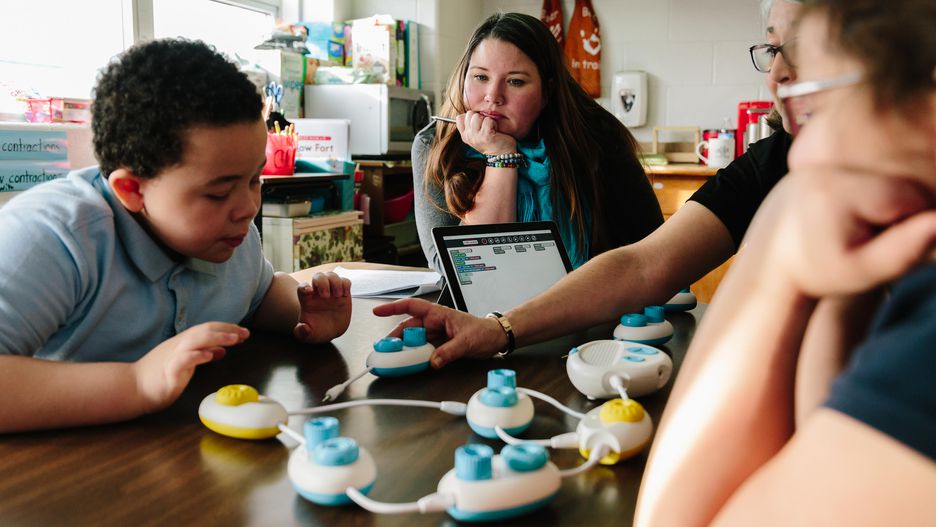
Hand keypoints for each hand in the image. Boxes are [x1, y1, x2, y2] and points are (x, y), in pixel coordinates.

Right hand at [133, 322, 248, 411]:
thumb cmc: (157, 376)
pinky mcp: (168, 372)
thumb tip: (221, 350)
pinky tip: (210, 355)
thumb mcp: (184, 362)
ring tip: (234, 339)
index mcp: (183, 342)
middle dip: (227, 331)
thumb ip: (201, 354)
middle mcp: (178, 345)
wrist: (131, 388)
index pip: (207, 329)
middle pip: (204, 330)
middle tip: (245, 333)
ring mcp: (172, 357)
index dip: (226, 328)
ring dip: (216, 338)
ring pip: (195, 340)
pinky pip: (184, 360)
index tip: (243, 332)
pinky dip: (197, 356)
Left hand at [294, 271, 351, 342]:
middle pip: (318, 276)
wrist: (331, 330)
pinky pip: (345, 281)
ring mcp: (331, 290)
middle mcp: (318, 292)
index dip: (304, 287)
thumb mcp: (308, 336)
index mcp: (307, 301)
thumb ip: (302, 333)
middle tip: (326, 296)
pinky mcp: (343, 292)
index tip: (309, 292)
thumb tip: (303, 327)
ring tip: (338, 295)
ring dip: (335, 282)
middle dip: (322, 282)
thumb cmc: (317, 331)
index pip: (302, 288)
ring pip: (331, 275)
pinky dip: (346, 284)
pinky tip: (345, 294)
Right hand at [372, 298, 507, 367]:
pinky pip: (422, 350)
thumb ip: (450, 352)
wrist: (495, 338)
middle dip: (395, 338)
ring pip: (413, 341)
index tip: (378, 311)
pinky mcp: (438, 346)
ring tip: (394, 359)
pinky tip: (410, 364)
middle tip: (385, 350)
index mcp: (438, 313)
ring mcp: (435, 334)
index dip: (393, 307)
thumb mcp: (467, 341)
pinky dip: (414, 357)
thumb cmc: (484, 331)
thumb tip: (434, 361)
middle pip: (408, 328)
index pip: (411, 306)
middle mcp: (434, 323)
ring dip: (404, 349)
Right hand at [456, 111, 516, 155]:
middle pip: (469, 114)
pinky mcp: (486, 136)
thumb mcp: (477, 134)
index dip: (470, 116)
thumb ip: (471, 125)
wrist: (502, 154)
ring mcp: (476, 136)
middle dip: (480, 117)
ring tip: (491, 128)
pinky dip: (493, 123)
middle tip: (486, 126)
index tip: (479, 123)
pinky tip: (495, 130)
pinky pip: (488, 120)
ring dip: (486, 119)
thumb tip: (468, 114)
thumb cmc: (492, 141)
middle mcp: (468, 136)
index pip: (459, 118)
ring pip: (477, 116)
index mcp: (465, 136)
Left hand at [751, 167, 935, 297]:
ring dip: (884, 202)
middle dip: (898, 211)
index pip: (914, 197)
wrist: (771, 259)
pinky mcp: (820, 160)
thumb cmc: (817, 271)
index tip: (881, 241)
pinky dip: (870, 192)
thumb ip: (903, 249)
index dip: (912, 224)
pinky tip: (849, 214)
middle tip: (866, 236)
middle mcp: (828, 165)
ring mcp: (823, 159)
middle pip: (900, 182)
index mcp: (839, 190)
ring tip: (856, 226)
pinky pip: (866, 170)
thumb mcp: (861, 270)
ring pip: (886, 175)